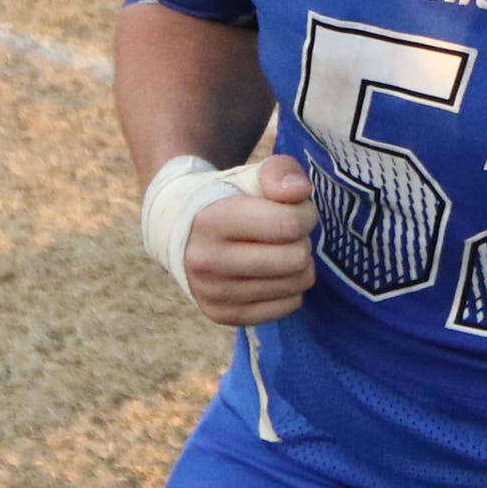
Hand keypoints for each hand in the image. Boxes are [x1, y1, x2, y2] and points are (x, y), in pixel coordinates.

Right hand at [181, 156, 318, 326]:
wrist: (181, 230)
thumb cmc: (227, 198)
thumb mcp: (251, 174)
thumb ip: (280, 172)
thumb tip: (300, 192)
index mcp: (212, 220)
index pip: (289, 225)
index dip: (305, 214)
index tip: (295, 208)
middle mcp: (206, 262)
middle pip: (295, 259)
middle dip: (301, 240)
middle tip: (286, 232)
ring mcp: (212, 294)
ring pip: (296, 285)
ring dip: (298, 265)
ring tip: (276, 249)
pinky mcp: (222, 315)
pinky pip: (288, 306)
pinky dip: (290, 288)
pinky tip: (271, 272)